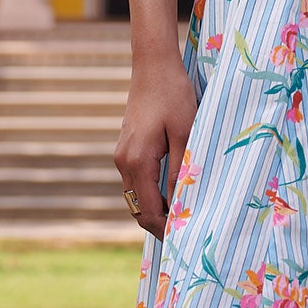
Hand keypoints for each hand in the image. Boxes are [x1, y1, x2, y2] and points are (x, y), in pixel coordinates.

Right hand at [115, 57, 197, 238]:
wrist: (153, 66)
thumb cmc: (174, 96)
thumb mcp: (186, 134)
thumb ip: (182, 169)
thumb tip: (182, 203)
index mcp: (137, 161)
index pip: (148, 210)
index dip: (166, 229)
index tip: (185, 241)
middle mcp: (123, 162)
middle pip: (138, 209)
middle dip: (160, 225)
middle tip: (186, 237)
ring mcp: (121, 156)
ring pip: (136, 197)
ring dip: (156, 210)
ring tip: (182, 219)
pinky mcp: (126, 149)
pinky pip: (137, 182)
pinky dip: (152, 194)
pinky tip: (173, 195)